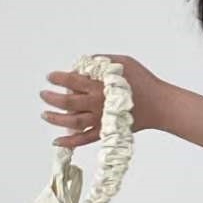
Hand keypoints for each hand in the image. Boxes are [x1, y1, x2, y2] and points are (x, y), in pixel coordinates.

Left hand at [41, 54, 171, 147]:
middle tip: (43, 94)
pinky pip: (84, 139)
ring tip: (44, 114)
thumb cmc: (143, 82)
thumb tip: (84, 62)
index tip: (50, 77)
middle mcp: (97, 103)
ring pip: (72, 121)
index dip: (58, 78)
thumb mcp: (124, 62)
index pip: (72, 81)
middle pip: (68, 102)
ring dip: (55, 119)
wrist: (159, 105)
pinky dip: (70, 142)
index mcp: (99, 85)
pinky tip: (57, 141)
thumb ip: (102, 60)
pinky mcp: (105, 132)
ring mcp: (100, 120)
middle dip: (52, 98)